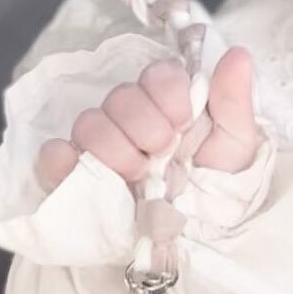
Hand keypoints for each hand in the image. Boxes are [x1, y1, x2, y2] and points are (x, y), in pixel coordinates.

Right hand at [35, 43, 259, 191]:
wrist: (198, 238)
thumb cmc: (218, 185)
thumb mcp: (236, 145)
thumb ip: (233, 100)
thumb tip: (238, 55)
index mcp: (167, 103)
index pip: (155, 75)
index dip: (167, 93)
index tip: (184, 120)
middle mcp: (130, 118)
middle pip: (120, 97)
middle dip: (145, 125)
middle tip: (163, 152)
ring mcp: (100, 146)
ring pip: (89, 124)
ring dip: (115, 148)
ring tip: (138, 175)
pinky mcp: (75, 175)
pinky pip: (54, 155)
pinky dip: (62, 160)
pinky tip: (83, 172)